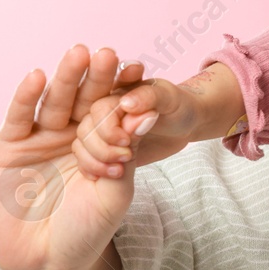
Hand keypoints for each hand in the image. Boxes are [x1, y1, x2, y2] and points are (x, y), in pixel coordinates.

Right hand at [0, 45, 133, 269]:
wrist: (49, 260)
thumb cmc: (89, 228)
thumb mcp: (116, 191)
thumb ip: (127, 151)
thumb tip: (148, 113)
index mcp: (101, 142)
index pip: (113, 110)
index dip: (123, 90)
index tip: (140, 70)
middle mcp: (71, 134)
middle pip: (85, 99)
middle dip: (96, 77)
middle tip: (108, 54)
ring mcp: (40, 138)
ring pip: (55, 102)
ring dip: (66, 78)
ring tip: (79, 54)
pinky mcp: (10, 147)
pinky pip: (20, 118)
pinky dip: (27, 98)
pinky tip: (37, 77)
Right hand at [71, 63, 201, 179]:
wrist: (186, 124)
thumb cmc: (179, 105)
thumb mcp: (169, 97)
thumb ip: (148, 97)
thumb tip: (125, 103)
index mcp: (117, 95)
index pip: (98, 111)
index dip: (108, 128)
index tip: (127, 141)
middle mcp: (105, 112)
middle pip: (86, 131)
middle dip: (102, 148)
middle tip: (126, 157)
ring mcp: (103, 132)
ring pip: (82, 146)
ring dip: (96, 161)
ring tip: (119, 171)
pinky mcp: (106, 150)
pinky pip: (86, 160)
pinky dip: (93, 169)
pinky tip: (108, 175)